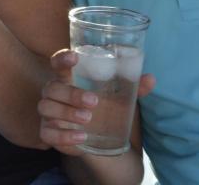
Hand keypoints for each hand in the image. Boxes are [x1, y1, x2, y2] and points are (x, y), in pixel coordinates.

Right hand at [38, 50, 154, 154]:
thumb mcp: (119, 99)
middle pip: (53, 87)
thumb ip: (133, 88)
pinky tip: (81, 138)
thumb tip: (151, 79)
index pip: (58, 63)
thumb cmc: (104, 110)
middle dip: (71, 93)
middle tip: (94, 102)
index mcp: (68, 78)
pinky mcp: (48, 132)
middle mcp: (55, 93)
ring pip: (46, 107)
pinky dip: (64, 135)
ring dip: (67, 112)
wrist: (99, 141)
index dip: (62, 58)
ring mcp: (49, 113)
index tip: (74, 58)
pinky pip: (48, 133)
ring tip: (88, 119)